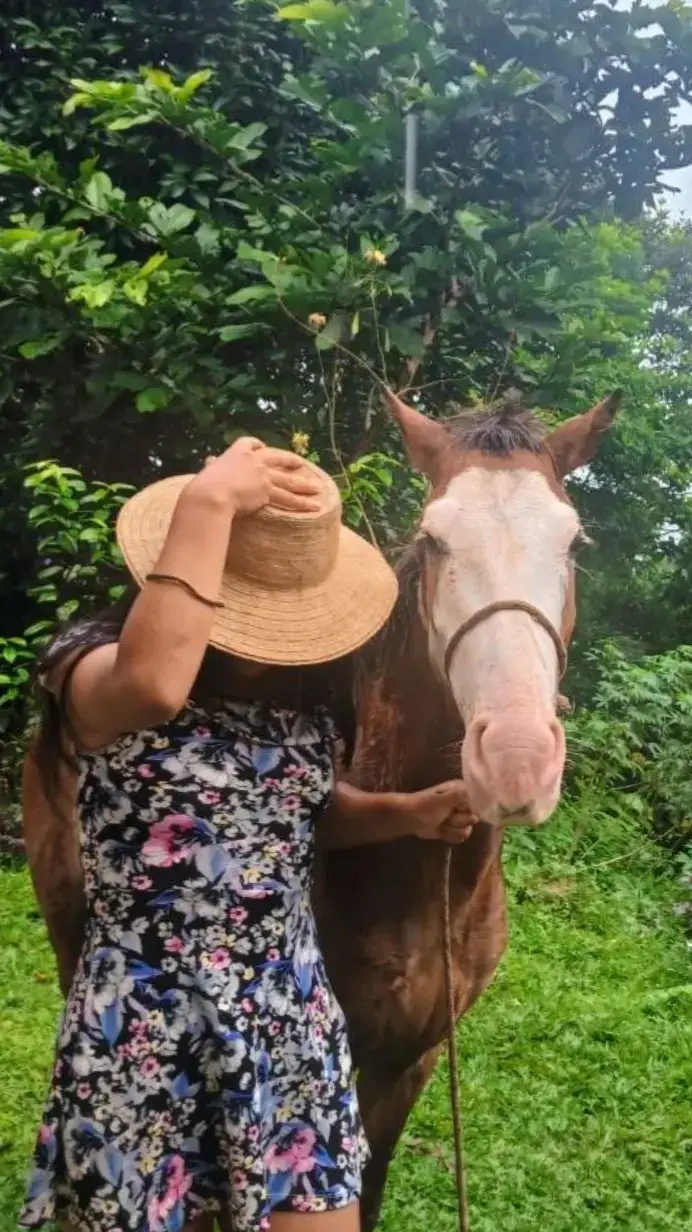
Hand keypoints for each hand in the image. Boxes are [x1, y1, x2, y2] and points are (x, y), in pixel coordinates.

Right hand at [191, 437, 321, 515]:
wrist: (211, 494)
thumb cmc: (203, 485)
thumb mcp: (207, 471)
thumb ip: (212, 466)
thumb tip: (209, 461)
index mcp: (237, 452)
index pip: (251, 444)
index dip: (258, 446)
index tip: (262, 447)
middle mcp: (254, 461)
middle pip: (277, 457)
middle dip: (290, 460)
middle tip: (300, 464)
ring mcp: (263, 475)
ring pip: (289, 480)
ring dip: (305, 484)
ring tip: (317, 488)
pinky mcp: (268, 492)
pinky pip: (290, 498)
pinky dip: (303, 503)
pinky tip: (315, 505)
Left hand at [402, 780, 475, 843]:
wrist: (409, 819)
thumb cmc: (424, 805)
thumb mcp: (443, 800)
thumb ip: (461, 796)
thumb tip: (479, 792)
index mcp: (462, 790)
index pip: (480, 801)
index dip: (470, 807)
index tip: (458, 808)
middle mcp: (464, 803)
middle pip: (474, 817)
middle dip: (459, 819)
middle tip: (446, 815)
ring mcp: (460, 816)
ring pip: (468, 829)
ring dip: (452, 829)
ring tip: (442, 822)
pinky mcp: (455, 828)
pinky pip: (461, 837)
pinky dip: (450, 835)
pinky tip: (442, 831)